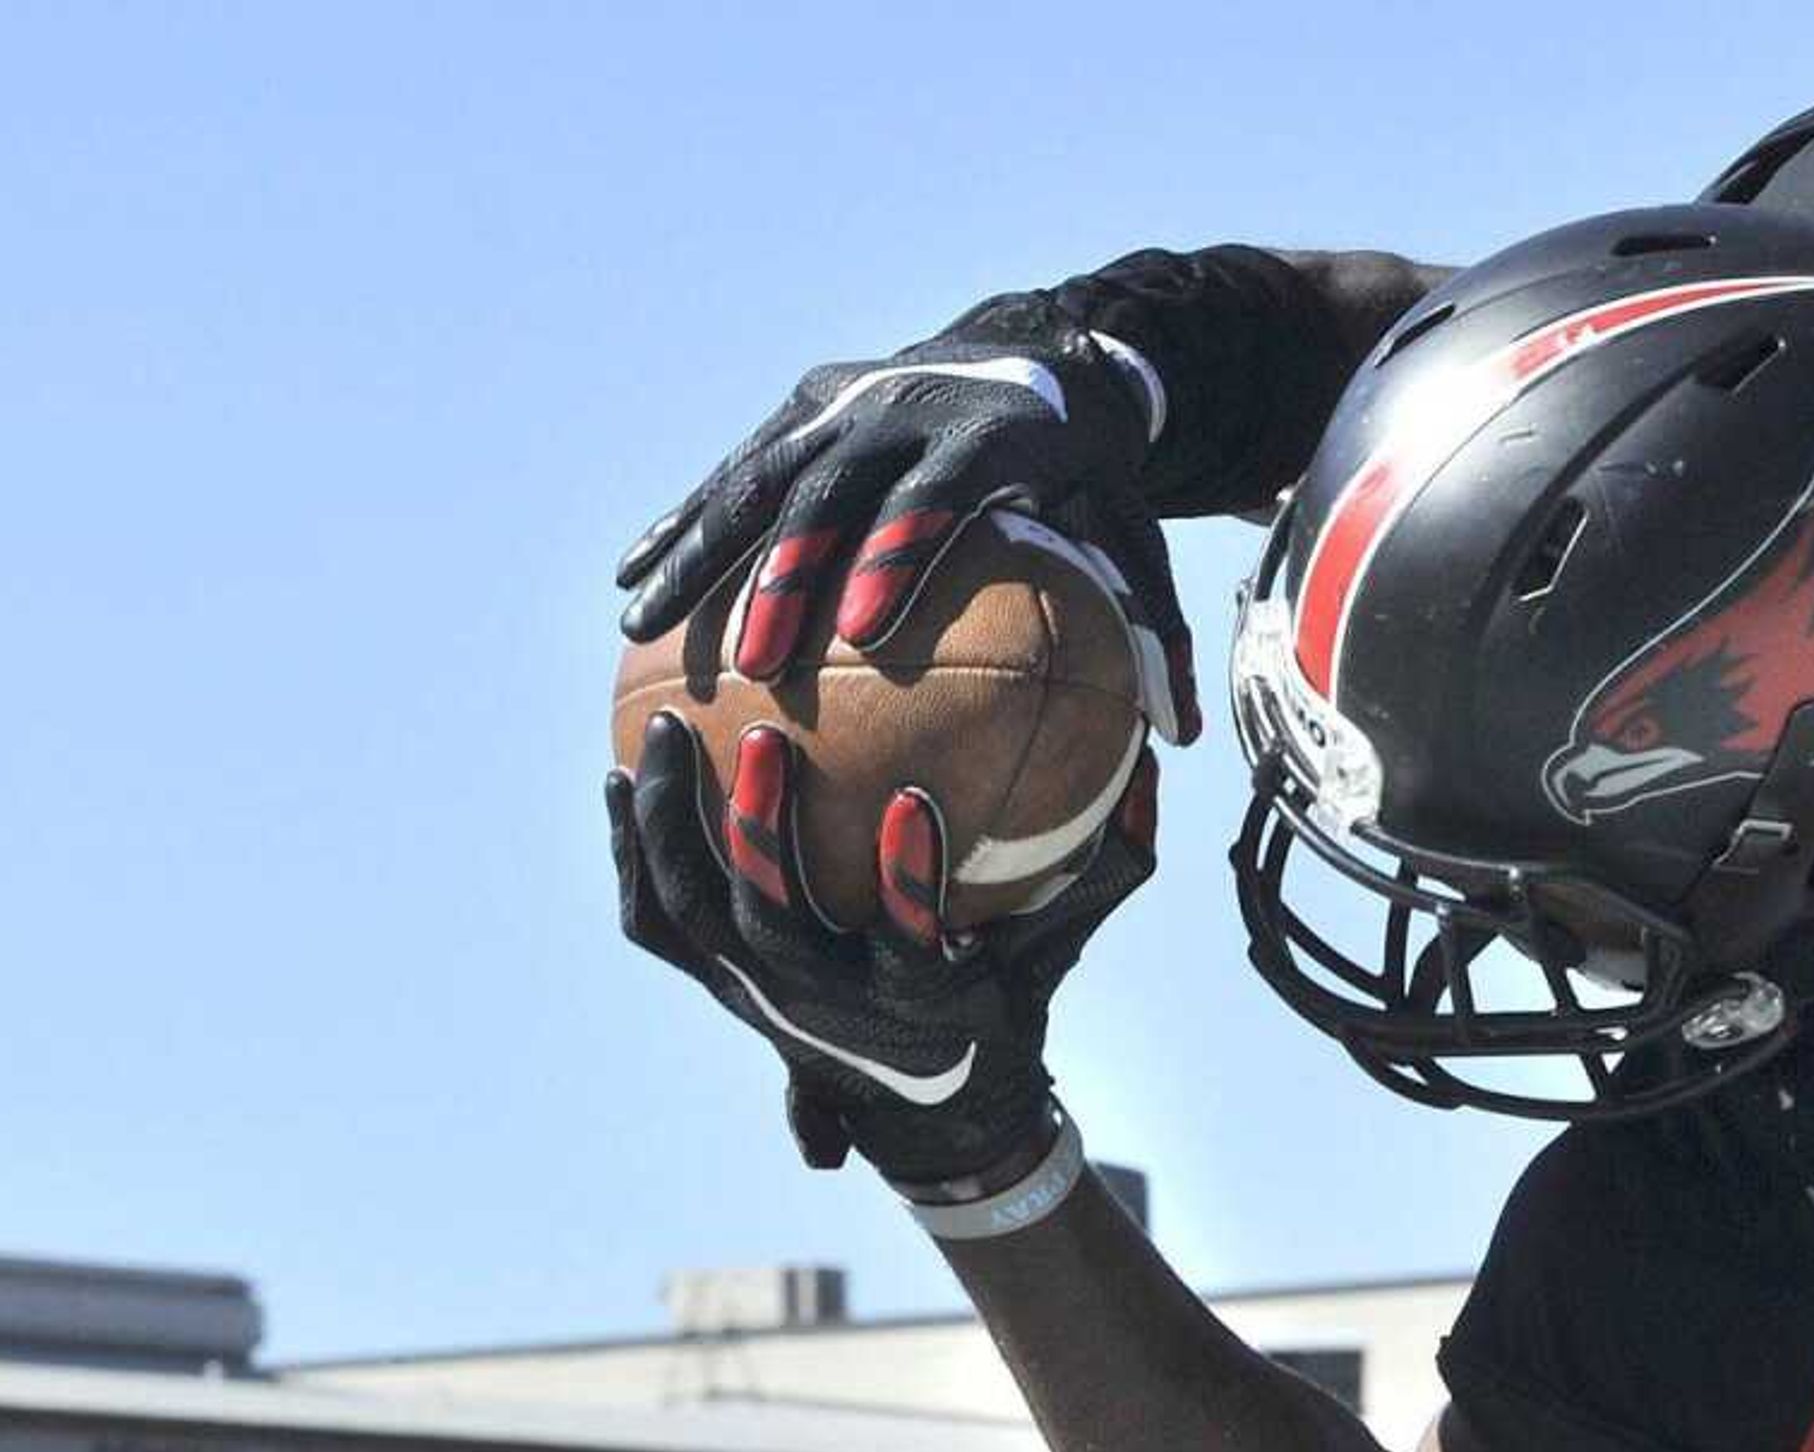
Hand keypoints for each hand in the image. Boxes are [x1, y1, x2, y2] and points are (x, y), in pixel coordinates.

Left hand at [609, 712, 1153, 1188]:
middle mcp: (825, 1007)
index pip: (908, 941)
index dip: (906, 878)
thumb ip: (1108, 866)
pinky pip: (651, 919)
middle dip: (757, 832)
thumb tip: (1153, 773)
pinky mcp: (715, 984)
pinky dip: (628, 854)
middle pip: (768, 922)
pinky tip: (617, 783)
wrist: (934, 1119)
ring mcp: (757, 999)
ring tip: (663, 736)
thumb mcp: (1062, 947)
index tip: (916, 802)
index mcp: (916, 1000)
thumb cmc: (1003, 1009)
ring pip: (690, 912)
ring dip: (672, 826)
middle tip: (763, 739)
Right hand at [617, 295, 1196, 745]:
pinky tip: (634, 578)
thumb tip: (1179, 735)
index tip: (859, 633)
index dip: (896, 557)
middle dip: (786, 572)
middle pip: (831, 492)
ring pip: (759, 477)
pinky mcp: (802, 402)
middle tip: (754, 659)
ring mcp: (842, 398)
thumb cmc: (1094, 474)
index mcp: (989, 436)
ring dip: (700, 549)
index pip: (935, 500)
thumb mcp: (1135, 534)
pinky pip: (733, 470)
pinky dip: (683, 520)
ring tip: (644, 624)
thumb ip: (1153, 623)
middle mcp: (904, 407)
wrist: (1047, 355)